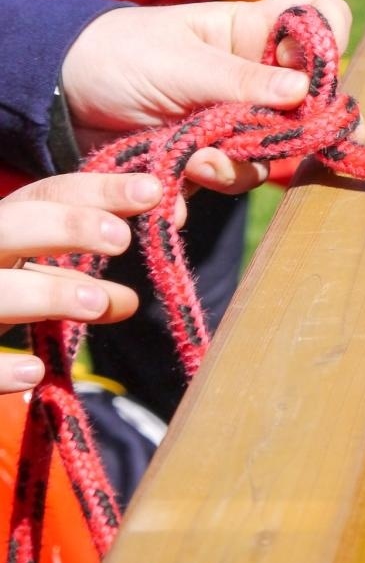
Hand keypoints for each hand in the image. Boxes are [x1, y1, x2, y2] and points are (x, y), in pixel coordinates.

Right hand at [0, 171, 165, 391]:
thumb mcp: (23, 281)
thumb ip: (72, 281)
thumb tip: (131, 300)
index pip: (42, 195)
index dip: (97, 189)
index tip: (153, 192)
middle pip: (10, 226)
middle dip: (66, 226)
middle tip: (123, 238)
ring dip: (44, 292)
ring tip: (99, 302)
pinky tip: (34, 373)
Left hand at [61, 0, 351, 192]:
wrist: (61, 96)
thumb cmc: (118, 53)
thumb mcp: (177, 61)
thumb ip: (238, 79)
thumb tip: (304, 93)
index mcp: (252, 32)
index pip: (319, 21)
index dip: (329, 44)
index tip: (311, 78)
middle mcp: (254, 76)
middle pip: (308, 103)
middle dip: (291, 131)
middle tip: (275, 145)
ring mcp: (234, 118)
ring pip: (270, 151)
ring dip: (238, 164)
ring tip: (197, 163)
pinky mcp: (208, 156)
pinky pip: (227, 180)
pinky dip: (202, 189)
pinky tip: (173, 187)